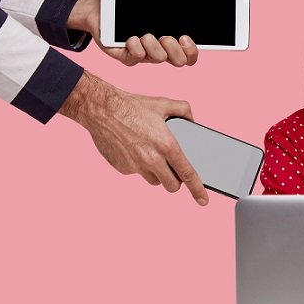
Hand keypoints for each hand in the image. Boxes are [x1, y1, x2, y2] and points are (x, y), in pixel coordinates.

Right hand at [59, 71, 208, 205]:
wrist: (100, 109)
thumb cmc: (132, 106)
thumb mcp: (163, 103)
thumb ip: (184, 110)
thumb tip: (192, 121)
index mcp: (166, 145)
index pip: (187, 174)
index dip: (197, 189)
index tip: (203, 200)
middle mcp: (152, 159)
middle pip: (172, 185)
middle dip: (175, 181)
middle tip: (174, 170)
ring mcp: (136, 166)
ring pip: (154, 180)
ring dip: (157, 173)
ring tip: (152, 154)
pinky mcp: (122, 168)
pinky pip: (137, 173)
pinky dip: (140, 165)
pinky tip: (134, 149)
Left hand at [68, 0, 198, 66]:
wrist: (101, 9)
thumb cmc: (129, 6)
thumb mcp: (152, 6)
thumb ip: (168, 9)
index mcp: (170, 42)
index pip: (189, 56)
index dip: (191, 51)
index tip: (185, 37)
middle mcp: (159, 51)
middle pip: (179, 61)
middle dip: (174, 48)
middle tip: (165, 37)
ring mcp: (144, 55)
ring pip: (158, 58)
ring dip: (153, 45)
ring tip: (145, 35)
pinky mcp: (125, 55)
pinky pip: (135, 57)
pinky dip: (135, 47)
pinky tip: (131, 38)